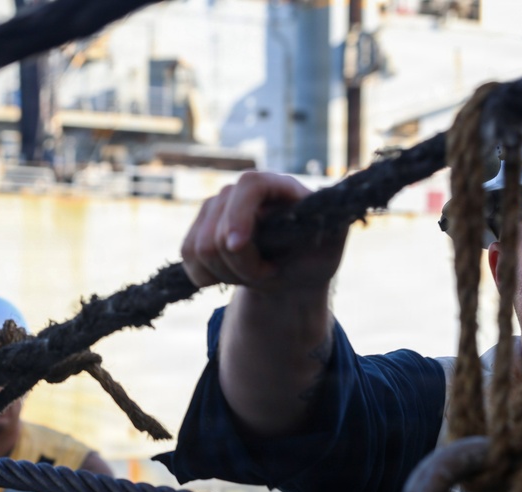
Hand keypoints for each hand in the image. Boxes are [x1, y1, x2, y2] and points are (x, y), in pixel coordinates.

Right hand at [181, 172, 345, 292]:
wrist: (291, 274)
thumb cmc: (315, 256)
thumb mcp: (333, 243)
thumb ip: (333, 226)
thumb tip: (328, 216)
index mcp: (277, 186)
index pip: (249, 184)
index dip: (239, 215)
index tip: (238, 247)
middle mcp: (241, 190)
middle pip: (219, 228)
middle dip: (243, 266)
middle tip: (270, 273)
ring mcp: (215, 208)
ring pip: (199, 247)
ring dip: (228, 274)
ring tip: (255, 273)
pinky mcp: (196, 229)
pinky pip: (187, 256)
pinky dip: (208, 277)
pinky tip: (232, 276)